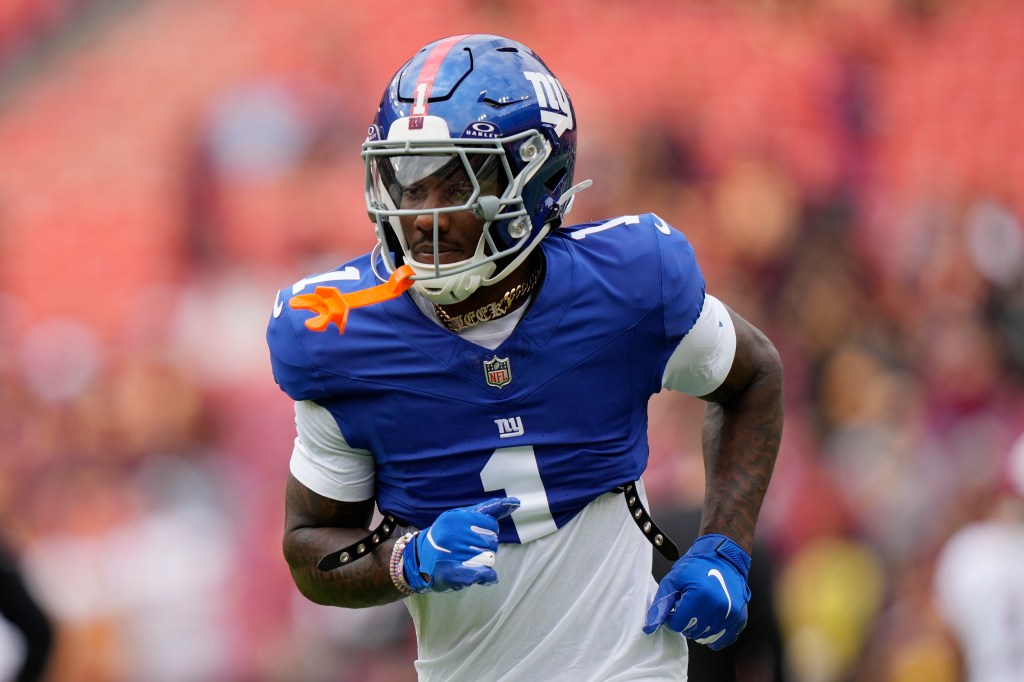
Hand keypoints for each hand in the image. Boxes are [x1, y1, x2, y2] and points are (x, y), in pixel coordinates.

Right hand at [403, 497, 519, 592]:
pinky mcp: (454, 572)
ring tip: (468, 561)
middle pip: (491, 542)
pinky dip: (488, 576)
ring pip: (488, 558)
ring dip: (484, 562)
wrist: (418, 559)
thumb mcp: (461, 516)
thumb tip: (515, 502)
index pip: (490, 524)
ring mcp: (453, 553)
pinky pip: (482, 573)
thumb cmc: (445, 535)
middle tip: (471, 550)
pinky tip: (486, 576)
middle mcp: (454, 533)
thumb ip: (487, 509)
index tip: (477, 535)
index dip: (488, 532)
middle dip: (486, 548)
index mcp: (457, 517)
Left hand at [643, 533, 750, 649]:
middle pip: (692, 632)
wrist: (723, 558)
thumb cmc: (697, 567)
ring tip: (701, 607)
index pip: (678, 625)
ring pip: (706, 637)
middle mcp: (718, 608)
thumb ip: (661, 604)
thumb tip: (650, 627)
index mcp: (700, 596)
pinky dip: (714, 633)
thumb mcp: (673, 580)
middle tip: (690, 603)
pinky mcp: (740, 619)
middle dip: (686, 620)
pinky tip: (711, 619)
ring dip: (699, 626)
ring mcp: (731, 615)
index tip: (677, 604)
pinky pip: (722, 640)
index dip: (673, 616)